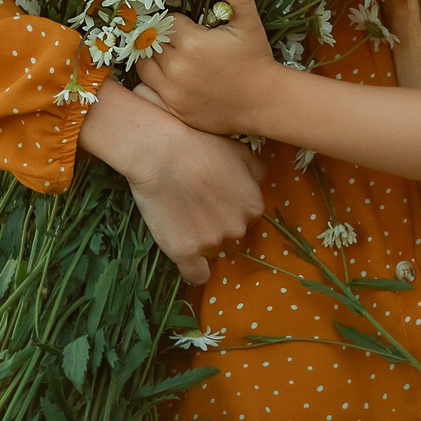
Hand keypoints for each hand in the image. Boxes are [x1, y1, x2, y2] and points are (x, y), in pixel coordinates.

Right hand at [80, 80, 264, 285]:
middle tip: (196, 206)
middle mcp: (238, 227)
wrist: (160, 152)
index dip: (231, 209)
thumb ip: (256, 171)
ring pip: (213, 252)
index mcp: (254, 205)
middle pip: (232, 237)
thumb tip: (260, 184)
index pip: (248, 218)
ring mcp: (212, 242)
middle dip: (218, 226)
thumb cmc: (198, 145)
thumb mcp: (238, 150)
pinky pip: (196, 275)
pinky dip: (194, 270)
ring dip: (202, 241)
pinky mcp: (186, 253)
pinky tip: (187, 257)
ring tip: (182, 217)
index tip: (214, 200)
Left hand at [135, 0, 276, 135]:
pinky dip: (152, 82)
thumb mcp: (250, 23)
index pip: (167, 22)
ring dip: (152, 58)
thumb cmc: (256, 59)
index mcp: (192, 43)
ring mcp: (173, 91)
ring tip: (170, 56)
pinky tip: (167, 77)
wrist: (264, 102)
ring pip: (144, 65)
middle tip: (178, 40)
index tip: (187, 25)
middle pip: (151, 42)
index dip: (176, 21)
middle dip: (162, 38)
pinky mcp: (174, 108)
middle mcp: (177, 67)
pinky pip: (147, 90)